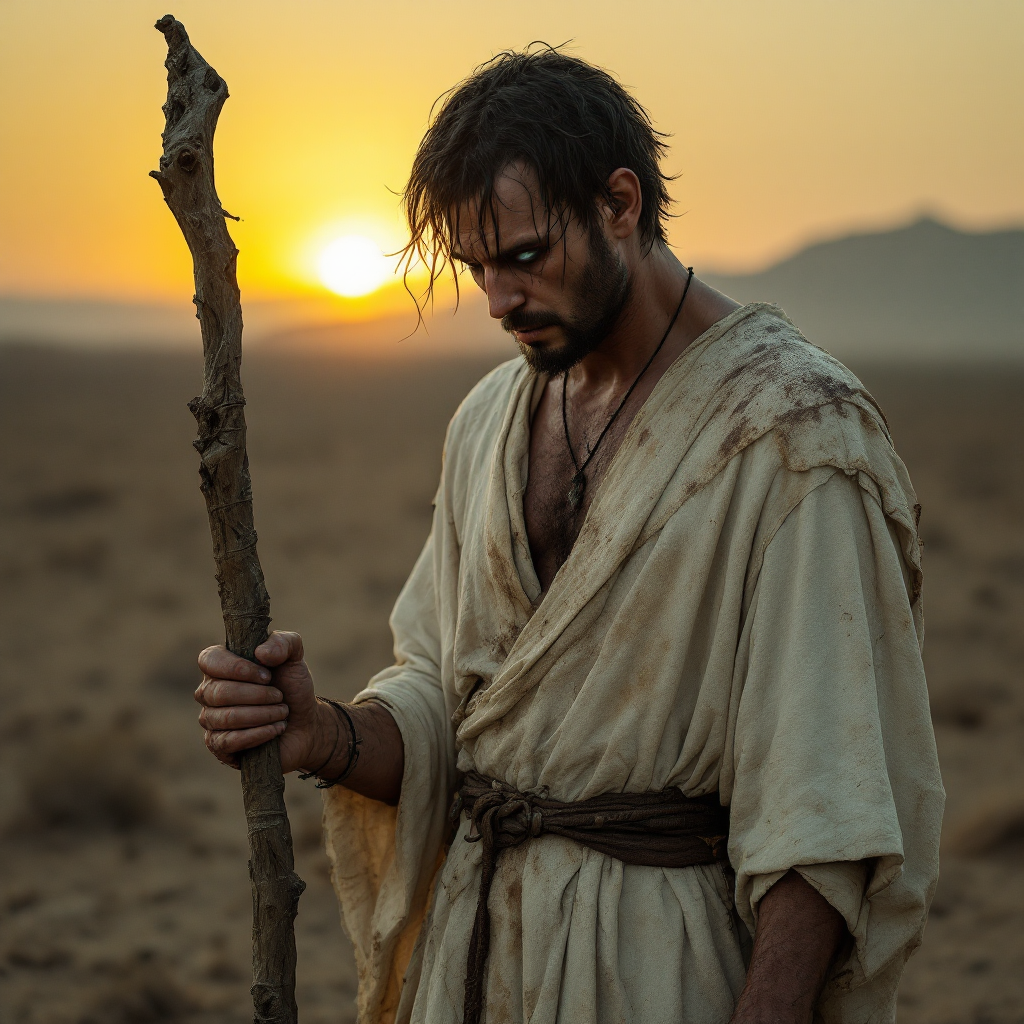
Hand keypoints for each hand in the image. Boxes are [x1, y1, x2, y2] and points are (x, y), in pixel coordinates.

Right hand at [195, 631, 332, 773]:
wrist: (305, 724)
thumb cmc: (292, 688)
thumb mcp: (294, 657)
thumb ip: (284, 642)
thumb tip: (260, 653)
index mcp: (220, 665)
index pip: (209, 660)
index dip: (237, 668)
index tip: (267, 675)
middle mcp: (208, 692)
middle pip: (219, 692)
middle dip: (258, 695)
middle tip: (280, 697)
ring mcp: (210, 720)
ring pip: (226, 718)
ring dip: (262, 714)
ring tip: (282, 712)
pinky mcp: (219, 746)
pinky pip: (228, 741)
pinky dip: (257, 734)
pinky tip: (276, 729)